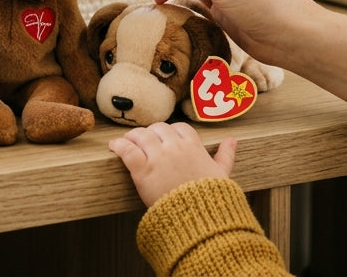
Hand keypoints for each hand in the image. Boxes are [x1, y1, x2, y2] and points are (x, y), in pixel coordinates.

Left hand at [108, 121, 234, 206]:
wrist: (198, 219)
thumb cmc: (211, 199)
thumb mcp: (222, 174)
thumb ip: (225, 155)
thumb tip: (233, 140)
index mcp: (193, 146)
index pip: (179, 128)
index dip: (170, 132)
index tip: (165, 139)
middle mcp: (175, 147)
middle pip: (157, 128)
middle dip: (151, 133)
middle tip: (144, 141)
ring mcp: (157, 157)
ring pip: (140, 135)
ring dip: (132, 136)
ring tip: (127, 141)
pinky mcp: (142, 170)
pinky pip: (126, 149)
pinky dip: (118, 145)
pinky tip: (114, 146)